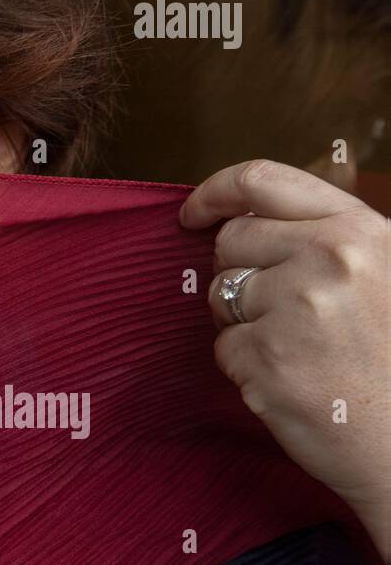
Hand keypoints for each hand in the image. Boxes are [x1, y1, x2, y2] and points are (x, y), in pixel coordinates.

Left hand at [181, 159, 390, 560]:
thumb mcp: (386, 274)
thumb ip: (328, 241)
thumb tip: (249, 218)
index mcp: (359, 231)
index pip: (262, 181)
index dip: (215, 193)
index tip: (192, 213)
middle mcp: (327, 260)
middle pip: (231, 242)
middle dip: (239, 273)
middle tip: (281, 313)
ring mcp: (294, 309)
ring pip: (220, 295)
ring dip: (243, 321)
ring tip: (301, 350)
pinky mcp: (266, 360)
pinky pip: (224, 348)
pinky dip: (248, 367)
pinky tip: (296, 383)